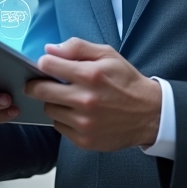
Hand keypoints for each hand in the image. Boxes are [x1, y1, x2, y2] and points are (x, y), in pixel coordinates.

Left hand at [25, 38, 161, 151]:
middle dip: (36, 85)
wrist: (149, 114)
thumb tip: (50, 49)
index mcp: (90, 74)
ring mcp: (84, 122)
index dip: (44, 63)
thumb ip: (77, 47)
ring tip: (70, 99)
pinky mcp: (84, 140)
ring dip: (54, 103)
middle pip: (40, 91)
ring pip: (49, 109)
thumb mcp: (108, 55)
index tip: (46, 64)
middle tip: (41, 83)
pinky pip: (59, 126)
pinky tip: (78, 114)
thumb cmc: (126, 81)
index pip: (48, 65)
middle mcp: (85, 100)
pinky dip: (64, 119)